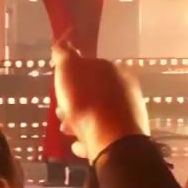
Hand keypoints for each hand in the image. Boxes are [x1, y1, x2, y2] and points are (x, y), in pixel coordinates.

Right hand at [52, 42, 147, 161]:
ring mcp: (128, 114)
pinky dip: (89, 138)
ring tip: (68, 132)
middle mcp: (125, 89)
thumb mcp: (69, 69)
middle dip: (74, 103)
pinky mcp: (126, 137)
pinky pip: (102, 134)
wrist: (110, 140)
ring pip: (97, 115)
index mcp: (114, 69)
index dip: (71, 79)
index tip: (59, 90)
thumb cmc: (86, 101)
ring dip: (78, 122)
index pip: (90, 67)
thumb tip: (62, 43)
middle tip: (61, 113)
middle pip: (93, 93)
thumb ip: (65, 54)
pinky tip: (79, 144)